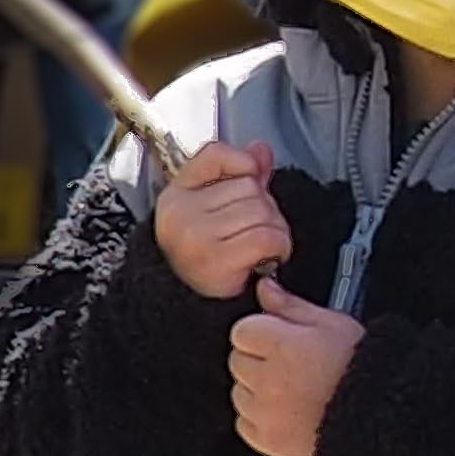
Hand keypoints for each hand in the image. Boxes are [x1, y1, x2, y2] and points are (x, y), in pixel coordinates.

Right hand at [153, 139, 291, 303]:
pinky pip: (268, 237)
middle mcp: (180, 213)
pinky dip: (278, 247)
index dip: (242, 166)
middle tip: (249, 231)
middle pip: (250, 186)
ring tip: (255, 246)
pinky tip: (264, 258)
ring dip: (274, 230)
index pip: (216, 153)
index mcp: (176, 195)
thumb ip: (240, 174)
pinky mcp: (215, 261)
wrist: (188, 305)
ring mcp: (195, 236)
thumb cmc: (206, 255)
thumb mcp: (214, 208)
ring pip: (264, 211)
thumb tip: (260, 150)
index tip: (246, 185)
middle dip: (264, 207)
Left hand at [228, 281, 362, 455]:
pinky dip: (258, 416)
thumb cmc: (360, 366)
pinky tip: (285, 408)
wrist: (377, 413)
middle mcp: (269, 380)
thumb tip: (265, 288)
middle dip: (258, 357)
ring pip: (238, 391)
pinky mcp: (265, 439)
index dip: (261, 330)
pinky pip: (243, 422)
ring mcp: (264, 413)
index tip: (278, 336)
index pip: (242, 330)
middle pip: (237, 360)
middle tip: (289, 361)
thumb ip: (291, 305)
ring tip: (290, 386)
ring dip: (256, 387)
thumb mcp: (333, 323)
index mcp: (284, 347)